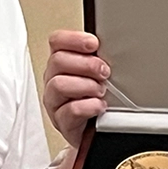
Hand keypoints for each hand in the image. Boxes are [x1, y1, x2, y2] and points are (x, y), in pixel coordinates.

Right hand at [42, 30, 109, 146]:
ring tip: (101, 91)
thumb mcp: (98, 73)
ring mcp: (55, 102)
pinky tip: (99, 106)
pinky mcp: (62, 122)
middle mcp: (54, 80)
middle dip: (86, 64)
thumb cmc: (98, 97)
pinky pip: (70, 110)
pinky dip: (88, 106)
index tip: (93, 44)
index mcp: (62, 63)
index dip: (73, 39)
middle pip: (57, 61)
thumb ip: (98, 58)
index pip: (57, 41)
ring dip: (86, 85)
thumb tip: (113, 46)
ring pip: (59, 85)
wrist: (99, 129)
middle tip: (104, 72)